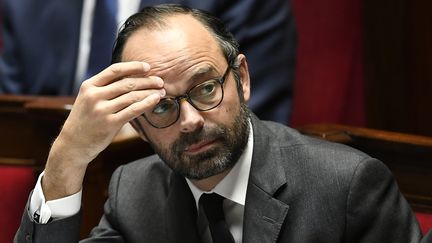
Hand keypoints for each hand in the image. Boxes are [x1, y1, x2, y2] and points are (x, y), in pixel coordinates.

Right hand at [43, 61, 163, 199]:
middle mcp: (94, 96)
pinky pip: (133, 110)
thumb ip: (105, 87)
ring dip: (150, 92)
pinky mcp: (109, 124)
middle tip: (160, 81)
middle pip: (126, 83)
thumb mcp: (88, 98)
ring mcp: (101, 110)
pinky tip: (155, 100)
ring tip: (161, 92)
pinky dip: (147, 104)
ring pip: (132, 96)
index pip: (115, 70)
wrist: (74, 144)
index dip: (133, 67)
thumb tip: (131, 77)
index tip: (148, 67)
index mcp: (89, 86)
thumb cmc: (86, 120)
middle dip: (147, 81)